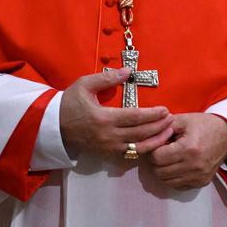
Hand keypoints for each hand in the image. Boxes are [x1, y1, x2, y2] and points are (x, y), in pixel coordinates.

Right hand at [59, 68, 174, 158]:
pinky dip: (144, 149)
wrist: (54, 126)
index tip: (165, 109)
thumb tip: (128, 71)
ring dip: (156, 140)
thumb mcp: (85, 85)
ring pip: (138, 147)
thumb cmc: (70, 102)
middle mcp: (108, 136)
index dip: (152, 114)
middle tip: (172, 119)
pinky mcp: (107, 154)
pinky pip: (130, 154)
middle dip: (159, 127)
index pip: (135, 117)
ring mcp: (108, 148)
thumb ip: (108, 78)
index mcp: (103, 118)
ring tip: (168, 132)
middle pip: (140, 133)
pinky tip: (154, 143)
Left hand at [149, 113, 226, 188]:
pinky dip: (172, 177)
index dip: (152, 150)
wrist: (226, 136)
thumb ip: (163, 127)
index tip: (157, 143)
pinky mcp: (201, 183)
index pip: (157, 157)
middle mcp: (194, 166)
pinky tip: (176, 165)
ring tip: (168, 158)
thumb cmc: (203, 125)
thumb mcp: (183, 120)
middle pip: (160, 172)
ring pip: (166, 181)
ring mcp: (198, 177)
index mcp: (188, 149)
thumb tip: (146, 137)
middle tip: (160, 150)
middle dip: (156, 161)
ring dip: (163, 170)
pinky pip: (177, 185)